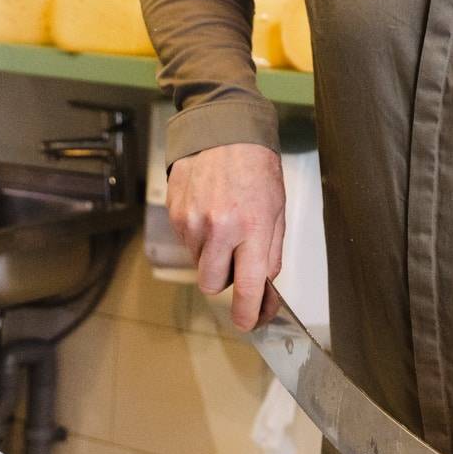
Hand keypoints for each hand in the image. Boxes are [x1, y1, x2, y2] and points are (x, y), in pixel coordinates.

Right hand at [165, 142, 285, 329]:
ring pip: (198, 263)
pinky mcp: (175, 213)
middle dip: (225, 280)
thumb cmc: (256, 167)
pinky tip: (209, 211)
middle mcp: (220, 228)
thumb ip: (271, 250)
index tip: (248, 323)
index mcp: (252, 227)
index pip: (249, 286)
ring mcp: (192, 221)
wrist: (223, 130)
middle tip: (236, 259)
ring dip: (211, 254)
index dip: (249, 312)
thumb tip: (265, 286)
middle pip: (213, 284)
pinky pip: (186, 242)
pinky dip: (198, 236)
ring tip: (224, 222)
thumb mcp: (277, 209)